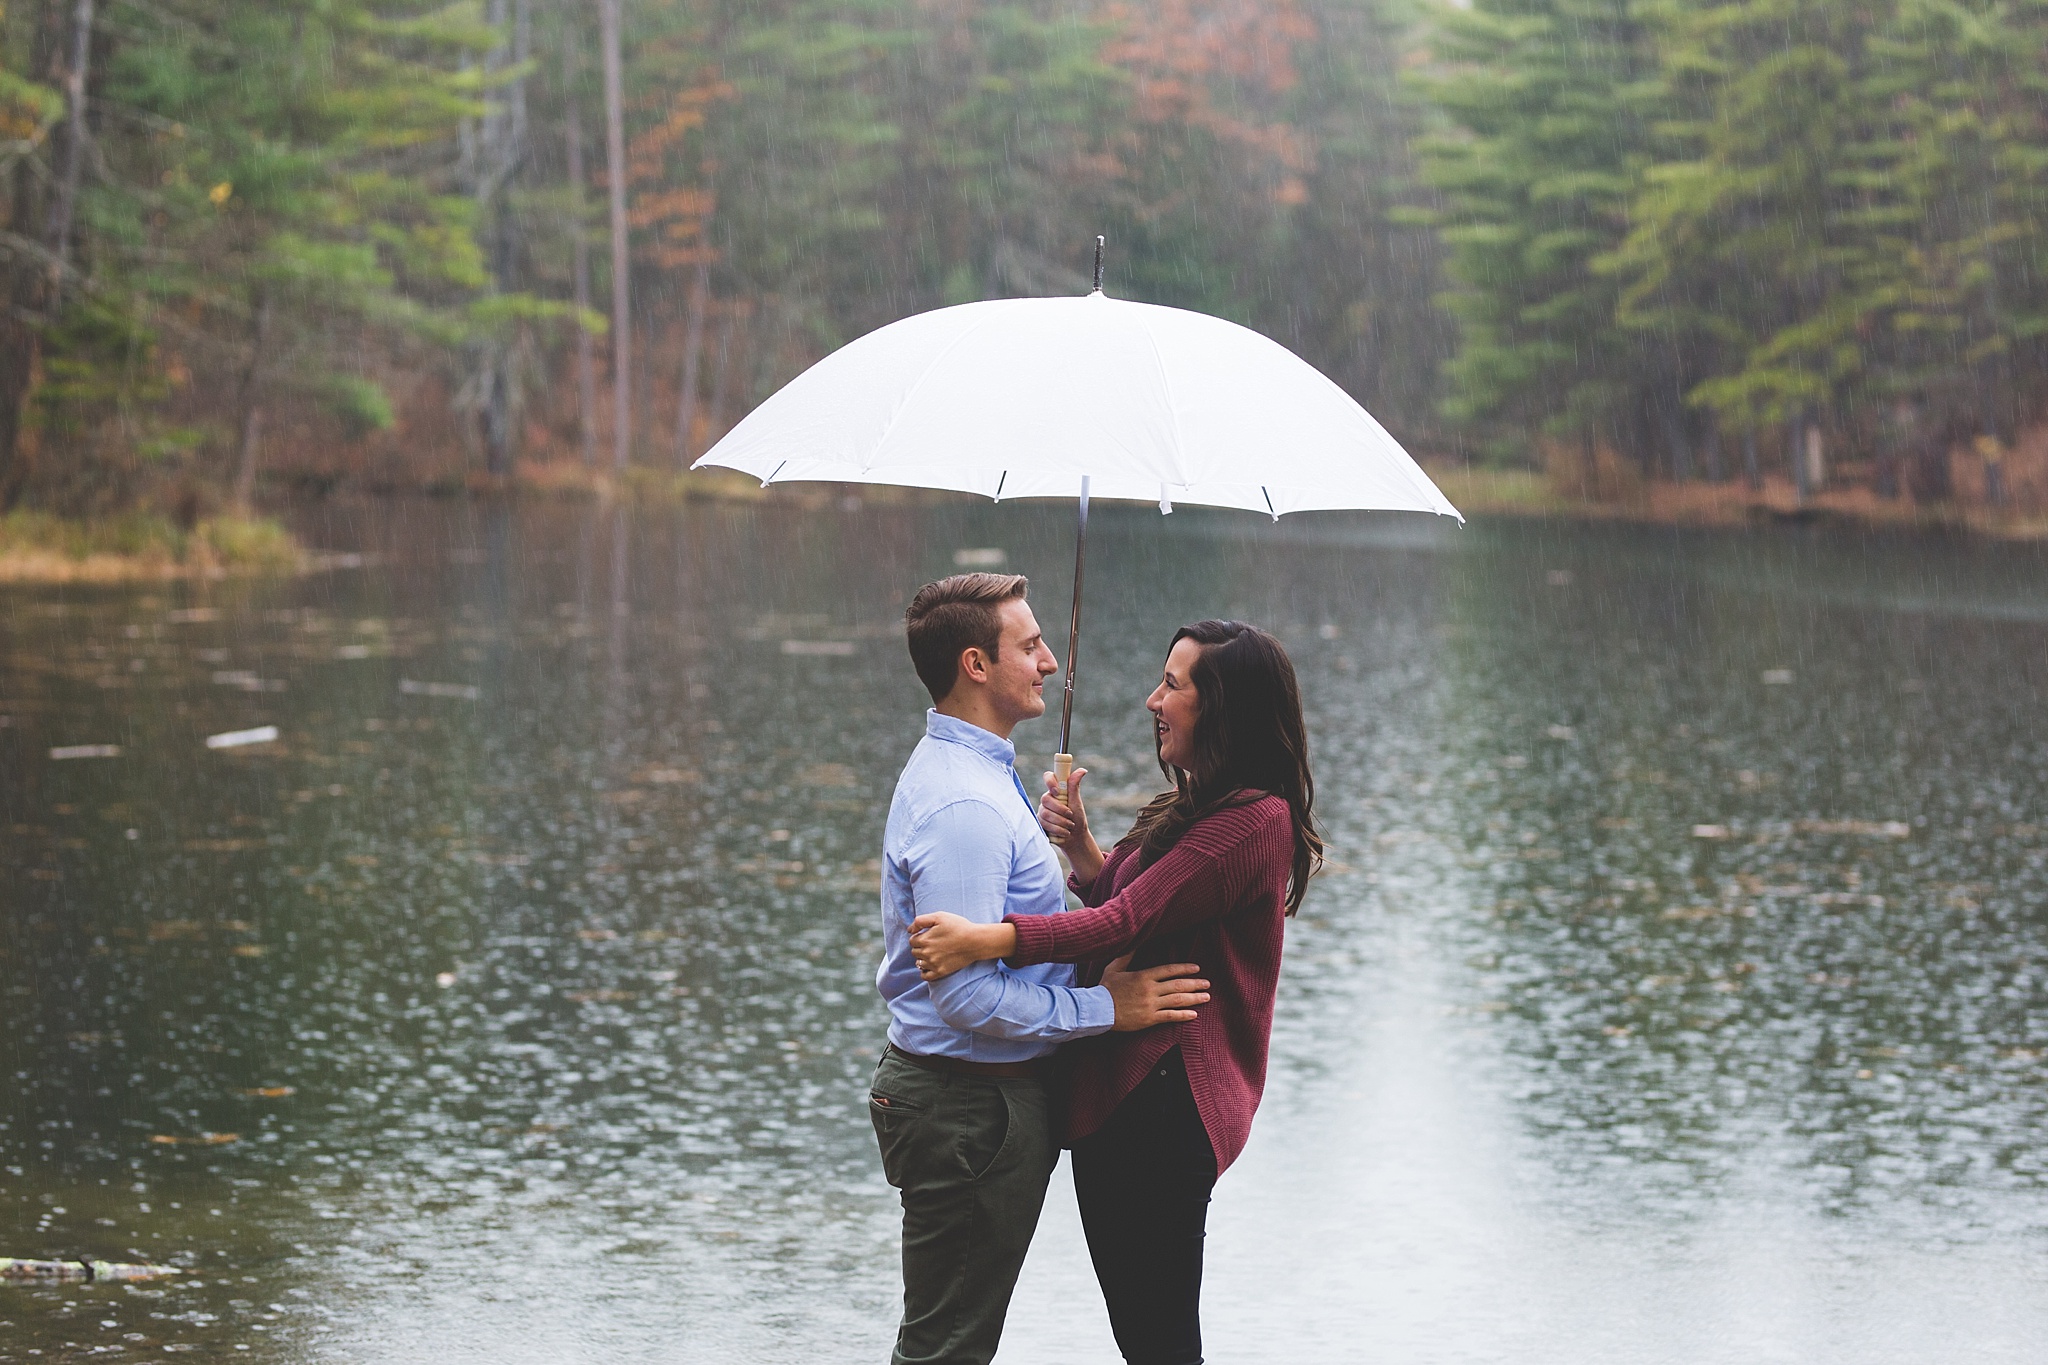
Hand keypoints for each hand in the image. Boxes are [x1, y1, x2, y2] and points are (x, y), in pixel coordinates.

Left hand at [909, 912, 1017, 980]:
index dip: (919, 936)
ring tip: (933, 953)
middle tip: (932, 943)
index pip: (912, 941)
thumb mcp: (939, 916)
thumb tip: (909, 930)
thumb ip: (921, 921)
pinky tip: (930, 965)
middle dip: (920, 947)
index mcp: (924, 940)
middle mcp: (926, 953)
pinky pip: (925, 976)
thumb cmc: (958, 926)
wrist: (974, 941)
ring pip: (918, 963)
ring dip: (922, 958)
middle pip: (914, 952)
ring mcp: (933, 964)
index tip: (928, 935)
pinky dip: (924, 971)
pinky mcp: (940, 972)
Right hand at [1040, 766, 1103, 884]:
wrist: (1075, 838)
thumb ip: (1075, 786)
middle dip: (1060, 809)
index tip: (1058, 791)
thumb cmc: (1078, 818)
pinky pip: (1044, 823)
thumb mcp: (1077, 802)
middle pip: (1045, 799)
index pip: (1048, 777)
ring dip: (1061, 821)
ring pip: (1045, 813)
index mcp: (1056, 790)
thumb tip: (1082, 770)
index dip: (1050, 782)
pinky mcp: (1040, 822)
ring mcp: (1042, 810)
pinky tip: (1064, 832)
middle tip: (1070, 815)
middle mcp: (1047, 799)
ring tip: (1069, 826)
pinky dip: (1057, 829)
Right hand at [1104, 954, 1209, 1031]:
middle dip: (1195, 984)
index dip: (1184, 969)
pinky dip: (1183, 1015)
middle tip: (1207, 983)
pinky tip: (1194, 1014)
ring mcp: (1150, 1005)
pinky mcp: (1149, 1019)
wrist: (1097, 1010)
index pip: (1168, 970)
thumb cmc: (1105, 989)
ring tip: (1206, 996)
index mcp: (1143, 976)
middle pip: (1177, 985)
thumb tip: (1135, 942)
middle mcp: (1150, 989)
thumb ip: (1127, 956)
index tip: (1196, 968)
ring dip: (1194, 998)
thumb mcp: (1114, 968)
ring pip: (1177, 1000)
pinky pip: (1170, 1016)